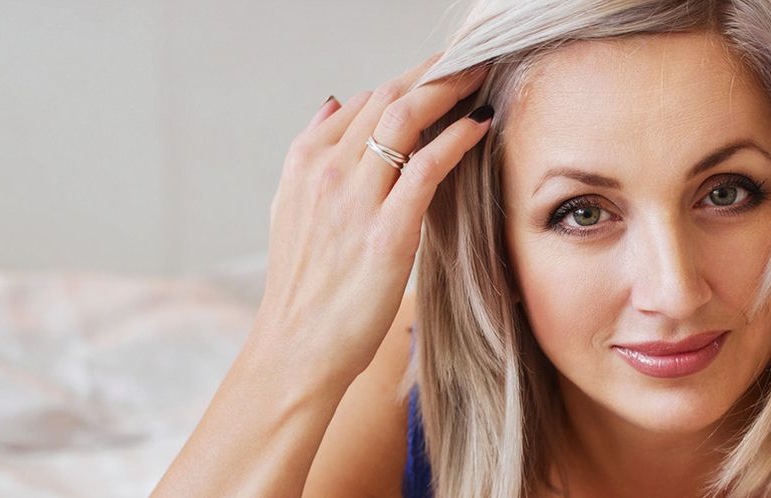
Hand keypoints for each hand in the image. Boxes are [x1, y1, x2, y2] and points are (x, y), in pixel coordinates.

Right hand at [253, 53, 489, 379]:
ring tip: (480, 76)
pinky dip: (457, 137)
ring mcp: (356, 200)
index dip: (408, 81)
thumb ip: (312, 153)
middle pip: (388, 98)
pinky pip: (428, 166)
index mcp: (304, 163)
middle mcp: (327, 172)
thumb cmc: (303, 289)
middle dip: (434, 73)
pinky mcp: (387, 232)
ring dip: (449, 90)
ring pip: (407, 119)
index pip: (364, 101)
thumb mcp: (289, 209)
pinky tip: (480, 123)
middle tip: (470, 61)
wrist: (295, 350)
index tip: (440, 72)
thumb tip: (335, 102)